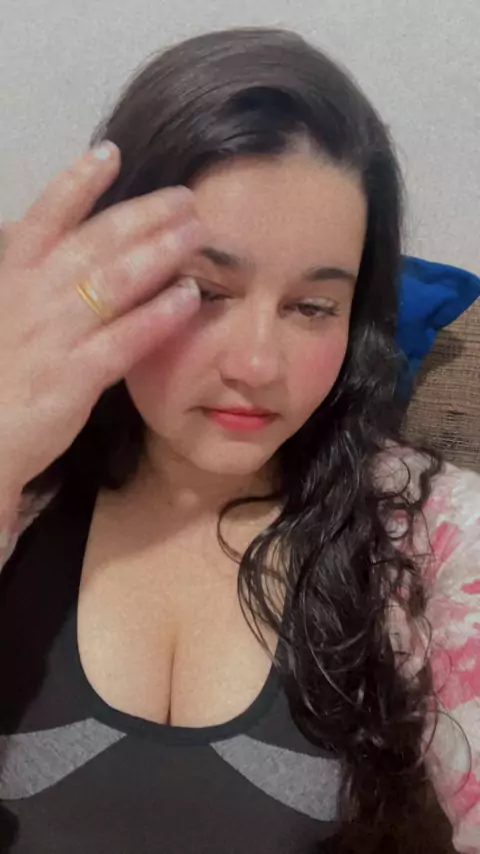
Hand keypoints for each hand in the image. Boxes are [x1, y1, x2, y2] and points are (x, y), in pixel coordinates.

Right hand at [0, 141, 205, 490]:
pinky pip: (125, 339)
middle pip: (95, 241)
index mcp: (10, 277)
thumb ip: (18, 273)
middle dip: (145, 215)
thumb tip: (24, 228)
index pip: (45, 217)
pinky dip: (159, 315)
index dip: (78, 182)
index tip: (111, 152)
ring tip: (199, 233)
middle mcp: (31, 296)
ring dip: (162, 251)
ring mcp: (53, 336)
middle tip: (187, 198)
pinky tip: (189, 297)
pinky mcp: (73, 378)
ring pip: (116, 281)